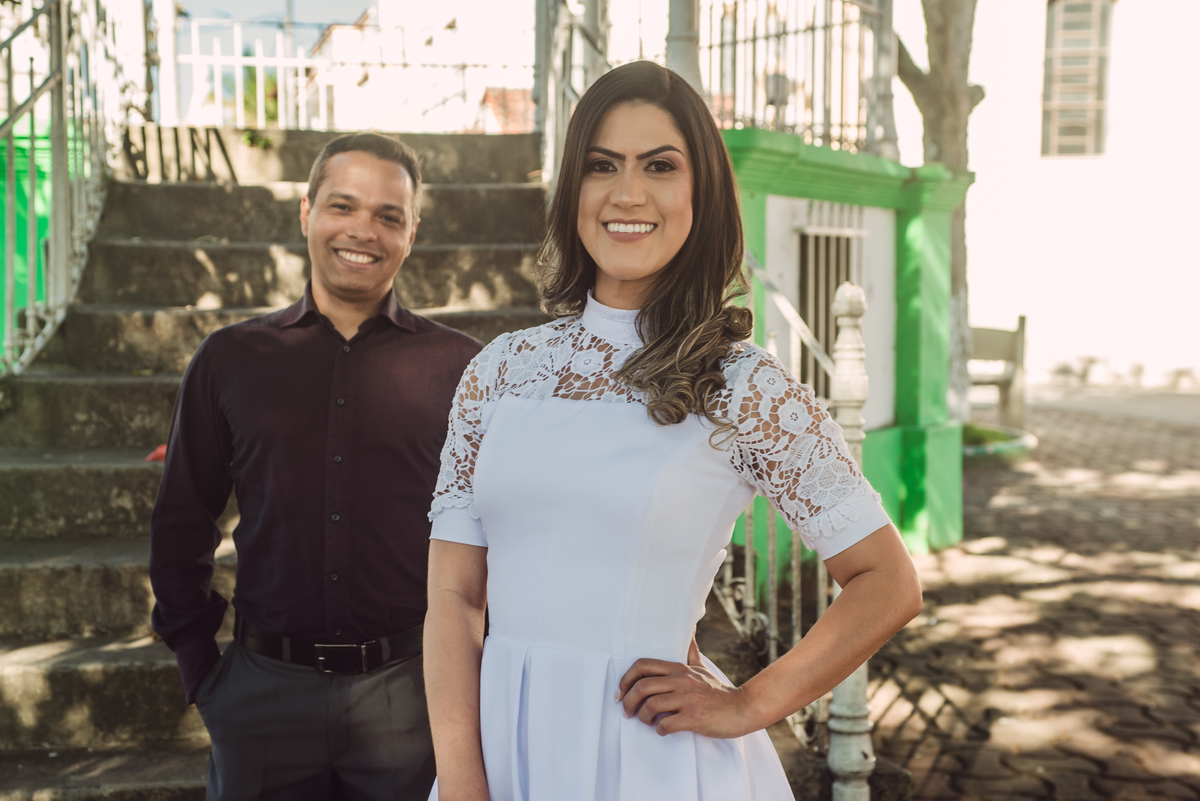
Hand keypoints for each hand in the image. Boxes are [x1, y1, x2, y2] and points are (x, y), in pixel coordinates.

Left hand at [616, 639, 753, 737]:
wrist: (743, 708)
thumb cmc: (719, 692)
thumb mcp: (702, 668)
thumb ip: (690, 652)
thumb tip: (688, 630)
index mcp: (679, 669)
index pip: (643, 666)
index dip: (626, 679)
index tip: (621, 693)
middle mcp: (682, 680)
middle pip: (642, 687)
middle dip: (628, 702)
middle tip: (627, 712)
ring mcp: (688, 698)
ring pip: (651, 706)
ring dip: (643, 717)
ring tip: (646, 722)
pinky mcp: (695, 717)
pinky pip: (666, 724)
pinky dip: (660, 730)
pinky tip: (663, 730)